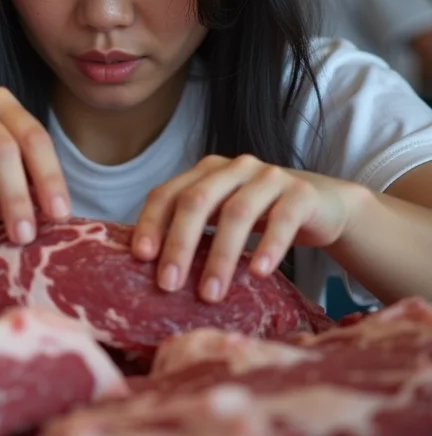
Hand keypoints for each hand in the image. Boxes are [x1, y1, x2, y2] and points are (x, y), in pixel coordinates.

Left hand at [132, 154, 353, 302]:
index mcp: (205, 172)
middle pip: (197, 201)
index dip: (152, 222)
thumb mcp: (221, 216)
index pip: (168, 193)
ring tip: (210, 295)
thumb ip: (192, 228)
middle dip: (179, 243)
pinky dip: (268, 247)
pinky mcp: (301, 194)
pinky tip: (257, 274)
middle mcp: (233, 168)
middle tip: (168, 284)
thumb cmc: (260, 216)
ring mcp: (268, 177)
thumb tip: (148, 268)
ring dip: (220, 256)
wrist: (322, 206)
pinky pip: (283, 219)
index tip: (140, 257)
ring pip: (237, 212)